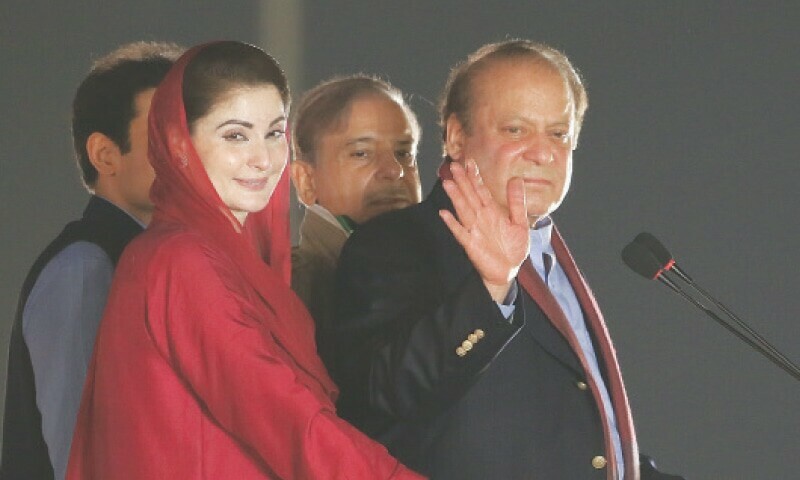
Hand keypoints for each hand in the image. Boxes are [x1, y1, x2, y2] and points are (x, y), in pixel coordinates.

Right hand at [439, 160, 528, 301]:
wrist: (509, 270)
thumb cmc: (513, 248)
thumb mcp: (520, 222)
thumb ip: (517, 202)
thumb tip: (516, 179)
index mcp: (492, 212)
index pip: (481, 190)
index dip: (475, 177)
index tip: (469, 162)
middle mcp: (480, 218)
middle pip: (469, 197)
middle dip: (462, 182)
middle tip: (454, 166)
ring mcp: (474, 230)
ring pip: (463, 210)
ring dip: (456, 198)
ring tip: (448, 183)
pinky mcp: (471, 245)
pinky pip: (460, 232)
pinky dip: (452, 224)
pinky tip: (444, 214)